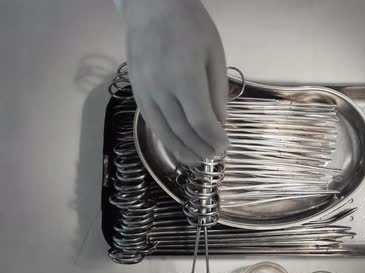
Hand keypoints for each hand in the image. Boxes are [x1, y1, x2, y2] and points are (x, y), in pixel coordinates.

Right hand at [123, 0, 227, 163]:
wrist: (153, 7)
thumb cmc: (190, 26)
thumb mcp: (214, 55)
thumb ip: (217, 91)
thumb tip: (221, 122)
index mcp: (184, 77)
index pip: (200, 121)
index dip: (213, 139)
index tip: (224, 147)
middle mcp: (160, 88)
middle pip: (181, 130)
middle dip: (199, 147)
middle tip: (213, 156)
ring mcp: (144, 89)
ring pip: (162, 129)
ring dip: (180, 149)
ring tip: (195, 160)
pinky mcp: (135, 89)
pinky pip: (149, 119)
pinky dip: (163, 136)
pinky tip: (174, 144)